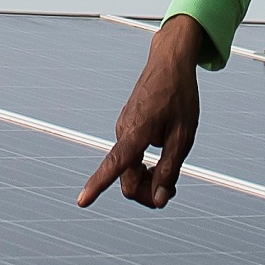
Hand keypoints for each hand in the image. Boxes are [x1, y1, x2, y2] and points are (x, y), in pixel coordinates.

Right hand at [80, 16, 205, 208]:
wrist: (170, 62)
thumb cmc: (179, 96)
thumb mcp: (183, 136)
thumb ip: (170, 170)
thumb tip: (159, 201)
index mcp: (136, 133)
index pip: (114, 165)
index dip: (97, 186)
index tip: (81, 202)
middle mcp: (123, 132)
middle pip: (126, 181)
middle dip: (147, 192)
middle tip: (172, 190)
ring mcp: (123, 130)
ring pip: (128, 171)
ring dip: (146, 180)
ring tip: (170, 173)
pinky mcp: (127, 128)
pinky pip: (130, 157)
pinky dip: (143, 166)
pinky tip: (160, 159)